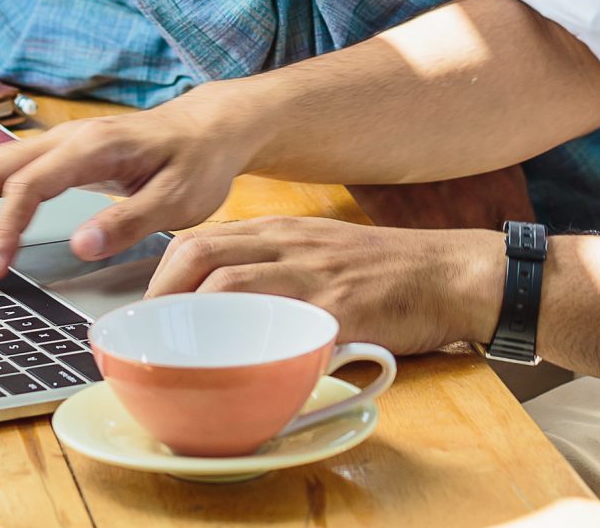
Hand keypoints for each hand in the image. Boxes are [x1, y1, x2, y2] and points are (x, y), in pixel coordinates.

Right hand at [0, 99, 249, 280]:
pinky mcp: (54, 155)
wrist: (206, 128)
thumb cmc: (195, 161)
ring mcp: (55, 144)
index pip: (28, 184)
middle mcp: (64, 139)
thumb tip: (82, 245)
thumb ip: (130, 221)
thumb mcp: (179, 198)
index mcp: (92, 147)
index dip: (3, 227)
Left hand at [145, 217, 507, 358]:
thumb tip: (228, 311)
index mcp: (280, 231)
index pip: (199, 238)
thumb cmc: (387, 272)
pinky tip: (236, 367)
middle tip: (152, 333)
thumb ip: (277, 271)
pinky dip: (247, 344)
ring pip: (226, 282)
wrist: (449, 273)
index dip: (162, 274)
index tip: (150, 310)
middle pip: (197, 252)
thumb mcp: (321, 253)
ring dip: (191, 320)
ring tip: (180, 353)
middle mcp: (287, 243)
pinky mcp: (337, 306)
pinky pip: (278, 321)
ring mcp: (310, 273)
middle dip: (160, 294)